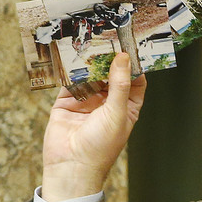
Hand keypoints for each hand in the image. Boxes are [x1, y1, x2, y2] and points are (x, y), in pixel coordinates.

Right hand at [41, 52, 146, 201]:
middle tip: (109, 35)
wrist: (70, 166)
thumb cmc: (100, 147)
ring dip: (90, 60)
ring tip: (91, 40)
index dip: (134, 64)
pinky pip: (70, 81)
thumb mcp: (117, 113)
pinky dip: (70, 68)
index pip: (134, 81)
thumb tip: (124, 59)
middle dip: (110, 58)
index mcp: (127, 109)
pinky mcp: (67, 101)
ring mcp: (87, 101)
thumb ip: (120, 85)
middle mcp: (108, 103)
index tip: (132, 44)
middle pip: (111, 74)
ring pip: (90, 75)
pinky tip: (72, 54)